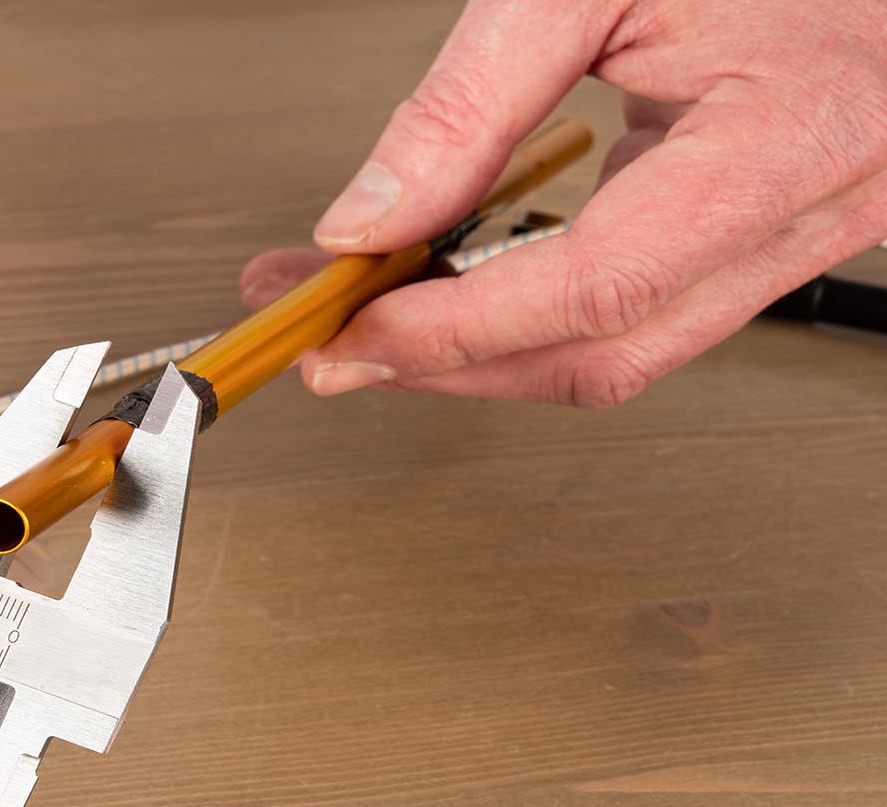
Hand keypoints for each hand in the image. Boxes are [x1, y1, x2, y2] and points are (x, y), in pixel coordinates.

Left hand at [240, 0, 886, 405]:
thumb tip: (367, 221)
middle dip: (450, 363)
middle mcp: (815, 206)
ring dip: (482, 348)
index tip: (353, 332)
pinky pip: (640, 306)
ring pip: (622, 349)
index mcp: (790, 136)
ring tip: (372, 313)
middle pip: (605, 351)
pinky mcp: (767, 228)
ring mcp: (799, 229)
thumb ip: (468, 104)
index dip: (459, 329)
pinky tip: (454, 287)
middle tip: (331, 345)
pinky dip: (533, 310)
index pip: (600, 288)